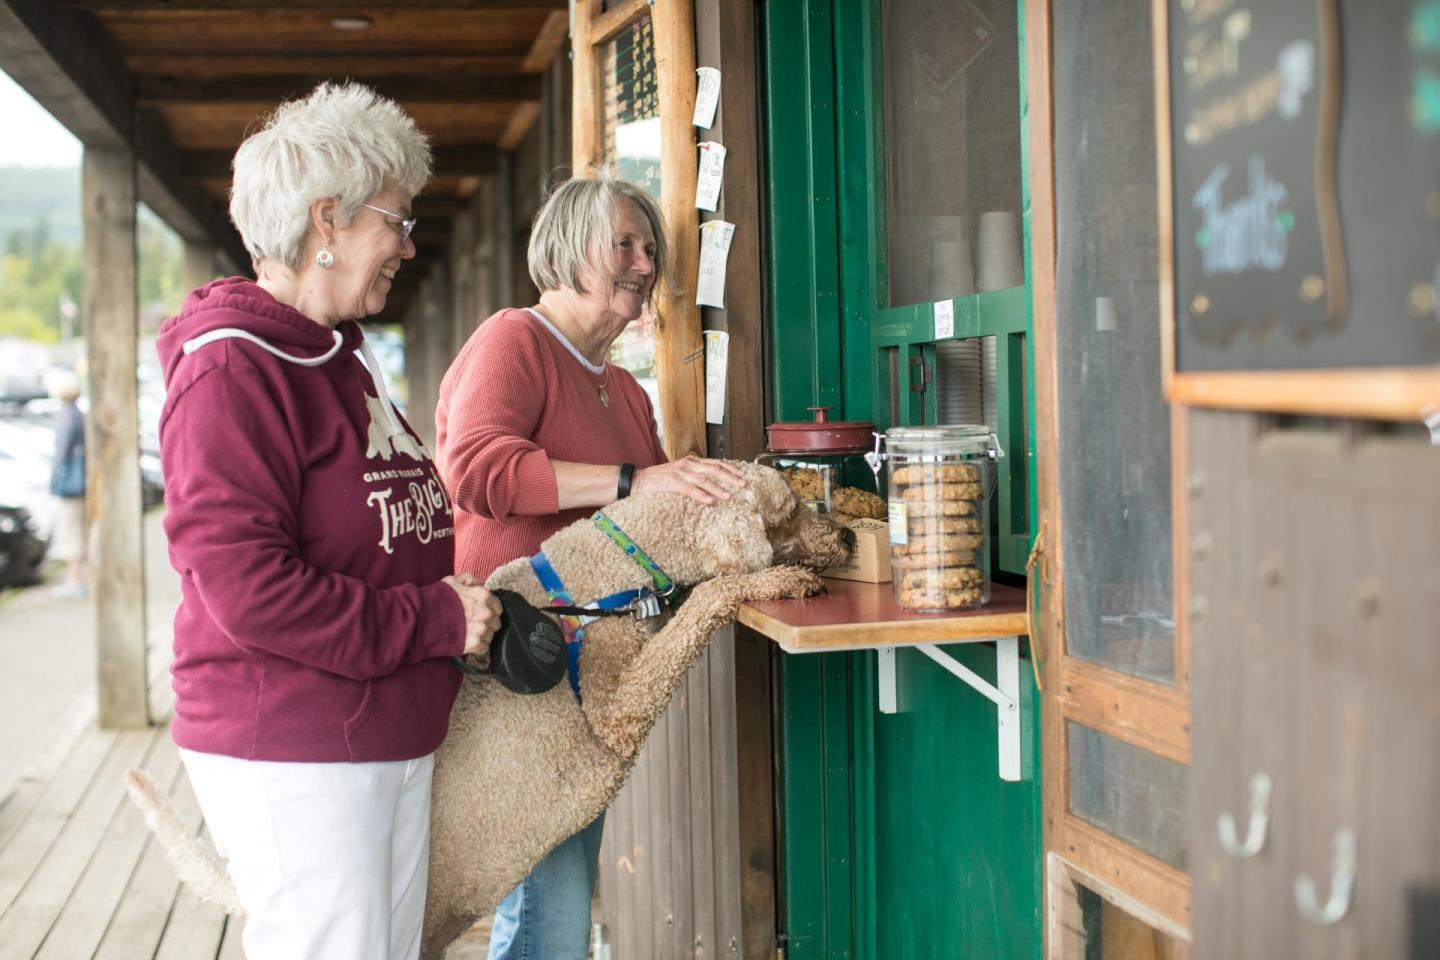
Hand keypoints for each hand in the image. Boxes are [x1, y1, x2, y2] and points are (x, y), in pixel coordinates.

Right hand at [443, 575, 503, 659]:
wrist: (421, 619)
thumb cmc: (436, 599)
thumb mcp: (452, 581)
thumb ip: (470, 579)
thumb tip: (481, 584)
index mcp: (483, 596)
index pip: (498, 607)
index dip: (490, 610)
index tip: (481, 614)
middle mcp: (485, 612)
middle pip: (495, 622)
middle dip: (486, 624)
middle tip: (472, 624)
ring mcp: (481, 629)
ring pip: (490, 635)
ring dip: (482, 636)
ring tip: (467, 633)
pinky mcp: (474, 644)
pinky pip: (484, 648)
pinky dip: (477, 647)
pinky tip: (466, 642)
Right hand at [632, 456, 746, 505]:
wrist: (637, 481)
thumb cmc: (660, 481)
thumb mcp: (681, 474)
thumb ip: (696, 477)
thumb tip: (714, 487)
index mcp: (692, 461)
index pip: (717, 463)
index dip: (731, 469)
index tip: (743, 476)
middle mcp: (688, 464)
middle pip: (714, 469)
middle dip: (730, 477)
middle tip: (743, 485)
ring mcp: (680, 473)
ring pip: (704, 479)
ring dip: (718, 488)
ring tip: (729, 496)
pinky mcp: (671, 482)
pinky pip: (689, 489)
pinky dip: (701, 495)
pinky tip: (710, 501)